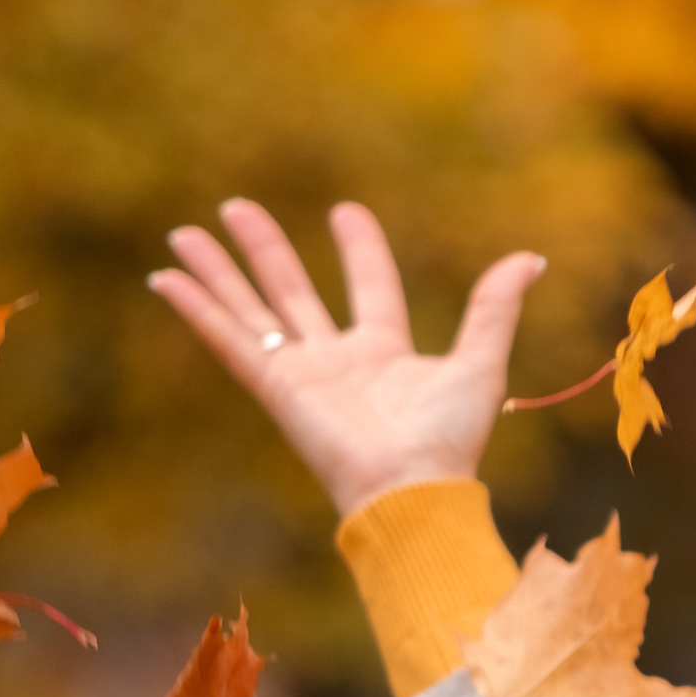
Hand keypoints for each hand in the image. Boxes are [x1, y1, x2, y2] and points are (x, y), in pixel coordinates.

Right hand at [150, 201, 544, 518]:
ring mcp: (300, 374)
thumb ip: (495, 307)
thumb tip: (530, 258)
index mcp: (385, 354)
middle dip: (264, 250)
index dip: (359, 249)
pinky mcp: (274, 387)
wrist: (412, 489)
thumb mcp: (481, 360)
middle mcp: (336, 361)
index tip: (345, 212)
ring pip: (250, 310)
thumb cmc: (449, 439)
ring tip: (183, 233)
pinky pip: (228, 339)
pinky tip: (165, 279)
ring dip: (217, 272)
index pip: (368, 288)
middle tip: (236, 207)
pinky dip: (197, 309)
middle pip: (292, 291)